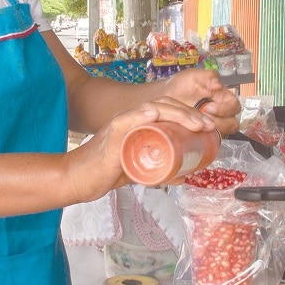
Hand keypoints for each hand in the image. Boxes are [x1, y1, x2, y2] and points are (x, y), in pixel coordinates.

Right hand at [63, 96, 221, 202]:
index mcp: (138, 124)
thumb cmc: (104, 172)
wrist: (76, 179)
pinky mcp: (110, 137)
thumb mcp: (137, 171)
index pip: (167, 110)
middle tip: (208, 126)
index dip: (190, 115)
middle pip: (164, 106)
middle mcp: (130, 119)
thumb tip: (182, 176)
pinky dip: (140, 116)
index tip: (208, 127)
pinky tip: (153, 114)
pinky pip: (125, 122)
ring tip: (196, 123)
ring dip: (176, 114)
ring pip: (151, 110)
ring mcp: (120, 126)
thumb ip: (158, 171)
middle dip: (190, 113)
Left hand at [162, 68, 240, 135]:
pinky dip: (203, 137)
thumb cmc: (182, 85)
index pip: (234, 106)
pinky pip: (210, 139)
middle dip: (220, 122)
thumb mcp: (195, 76)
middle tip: (203, 117)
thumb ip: (208, 76)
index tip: (209, 107)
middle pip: (232, 123)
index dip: (225, 109)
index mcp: (223, 98)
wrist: (167, 95)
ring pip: (223, 133)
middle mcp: (221, 112)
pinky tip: (191, 130)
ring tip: (196, 124)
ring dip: (212, 131)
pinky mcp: (204, 133)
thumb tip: (218, 84)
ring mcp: (213, 123)